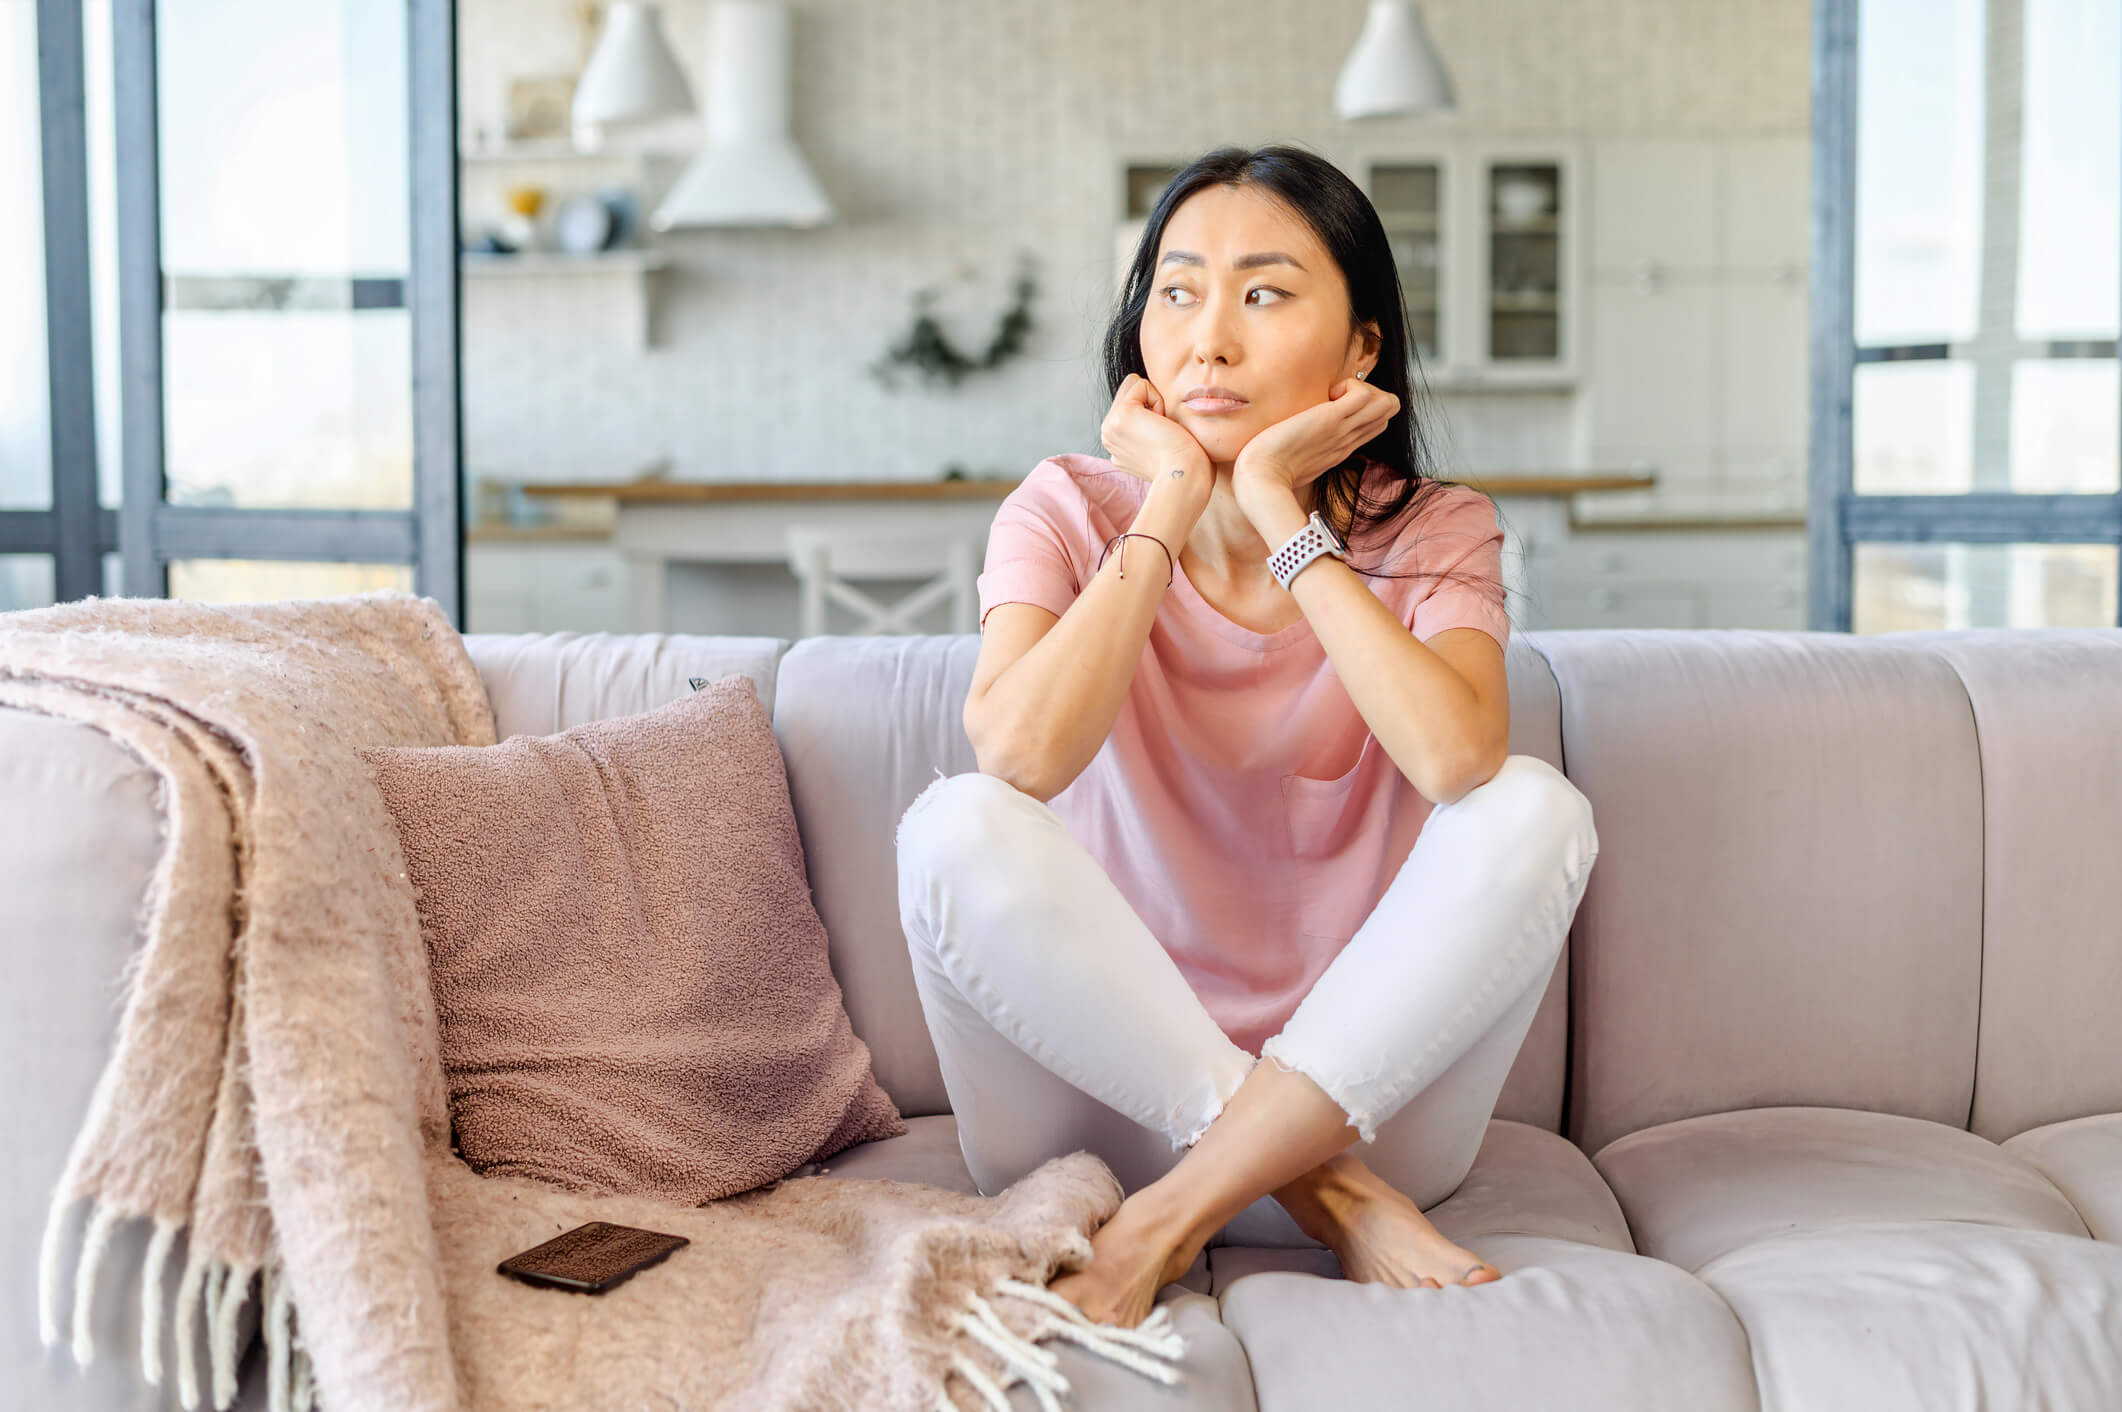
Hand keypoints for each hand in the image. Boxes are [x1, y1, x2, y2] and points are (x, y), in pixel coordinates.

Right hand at [1099, 373, 1213, 513]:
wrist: (1185, 477)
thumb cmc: (1185, 465)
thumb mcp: (1158, 444)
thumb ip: (1148, 428)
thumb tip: (1156, 411)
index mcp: (1116, 443)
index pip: (1130, 404)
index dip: (1152, 411)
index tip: (1162, 439)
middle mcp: (1108, 434)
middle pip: (1129, 390)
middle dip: (1151, 403)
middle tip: (1163, 433)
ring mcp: (1110, 425)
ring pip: (1133, 384)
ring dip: (1155, 402)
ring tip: (1162, 431)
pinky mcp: (1122, 415)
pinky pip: (1141, 384)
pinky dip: (1158, 400)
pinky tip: (1162, 426)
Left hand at [1231, 376, 1400, 512]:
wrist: (1261, 480)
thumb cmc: (1269, 472)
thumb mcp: (1295, 460)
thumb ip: (1305, 447)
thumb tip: (1295, 437)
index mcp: (1341, 448)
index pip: (1377, 422)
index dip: (1364, 406)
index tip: (1335, 406)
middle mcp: (1348, 440)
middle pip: (1388, 409)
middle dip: (1370, 393)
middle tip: (1336, 398)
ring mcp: (1342, 430)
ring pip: (1386, 401)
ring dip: (1364, 388)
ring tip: (1333, 396)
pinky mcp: (1330, 420)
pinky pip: (1362, 393)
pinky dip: (1349, 385)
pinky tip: (1327, 395)